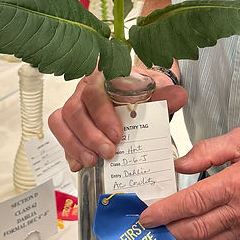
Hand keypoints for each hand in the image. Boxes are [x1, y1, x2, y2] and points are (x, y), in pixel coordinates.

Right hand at [48, 69, 187, 170]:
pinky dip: (68, 150)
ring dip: (76, 144)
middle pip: (75, 109)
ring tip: (93, 161)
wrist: (138, 93)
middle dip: (90, 135)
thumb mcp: (157, 90)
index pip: (96, 90)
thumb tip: (179, 96)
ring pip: (62, 121)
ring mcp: (74, 104)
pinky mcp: (69, 122)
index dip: (103, 114)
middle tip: (109, 153)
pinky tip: (80, 163)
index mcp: (105, 75)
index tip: (119, 135)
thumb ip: (166, 94)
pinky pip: (60, 133)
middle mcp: (85, 87)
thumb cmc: (143, 91)